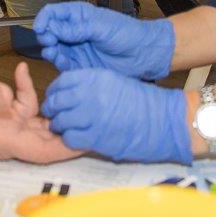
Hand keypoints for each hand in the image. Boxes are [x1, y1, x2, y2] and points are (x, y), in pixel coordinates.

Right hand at [0, 62, 79, 163]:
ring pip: (42, 123)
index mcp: (1, 139)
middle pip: (50, 141)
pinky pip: (25, 106)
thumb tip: (7, 93)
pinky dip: (29, 91)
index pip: (43, 152)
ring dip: (56, 109)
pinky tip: (21, 72)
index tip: (89, 138)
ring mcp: (6, 127)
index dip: (68, 147)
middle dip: (72, 128)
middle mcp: (8, 137)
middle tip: (94, 109)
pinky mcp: (1, 115)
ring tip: (69, 88)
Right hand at [34, 2, 174, 79]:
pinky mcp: (80, 64)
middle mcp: (74, 31)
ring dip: (50, 50)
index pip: (53, 13)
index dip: (44, 19)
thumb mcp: (101, 27)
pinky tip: (61, 62)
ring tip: (52, 52)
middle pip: (50, 32)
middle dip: (45, 36)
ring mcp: (77, 48)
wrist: (144, 54)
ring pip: (54, 49)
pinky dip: (59, 63)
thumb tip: (53, 28)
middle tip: (48, 42)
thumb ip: (76, 29)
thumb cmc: (127, 34)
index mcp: (79, 15)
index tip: (40, 28)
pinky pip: (64, 64)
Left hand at [42, 68, 192, 163]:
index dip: (55, 91)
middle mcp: (90, 94)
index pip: (62, 81)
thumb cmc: (142, 102)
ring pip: (61, 121)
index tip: (55, 97)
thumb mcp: (115, 82)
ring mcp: (92, 116)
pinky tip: (76, 138)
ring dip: (59, 126)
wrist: (164, 121)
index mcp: (95, 77)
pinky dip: (70, 139)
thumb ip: (91, 85)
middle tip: (54, 115)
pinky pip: (71, 138)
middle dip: (52, 109)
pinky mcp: (97, 137)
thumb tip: (70, 92)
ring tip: (64, 129)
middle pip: (57, 101)